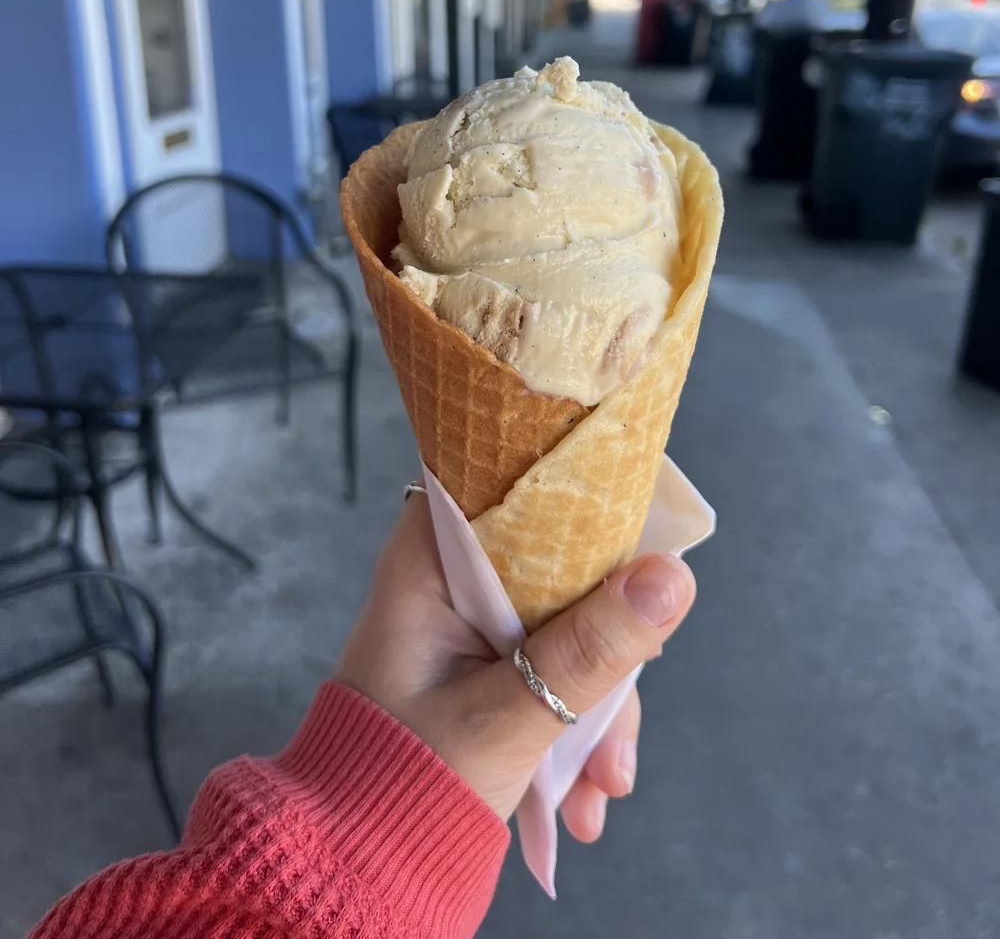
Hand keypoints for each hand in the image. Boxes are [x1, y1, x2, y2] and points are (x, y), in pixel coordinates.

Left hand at [337, 490, 695, 835]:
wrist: (355, 874)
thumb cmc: (405, 785)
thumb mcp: (510, 718)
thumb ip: (590, 649)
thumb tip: (673, 575)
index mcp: (431, 561)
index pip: (517, 486)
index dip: (586, 505)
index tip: (643, 553)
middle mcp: (450, 580)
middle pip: (560, 566)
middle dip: (606, 647)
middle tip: (618, 722)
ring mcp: (470, 628)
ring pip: (567, 626)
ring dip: (597, 705)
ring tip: (603, 785)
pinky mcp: (487, 672)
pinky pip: (552, 672)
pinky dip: (575, 727)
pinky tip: (586, 797)